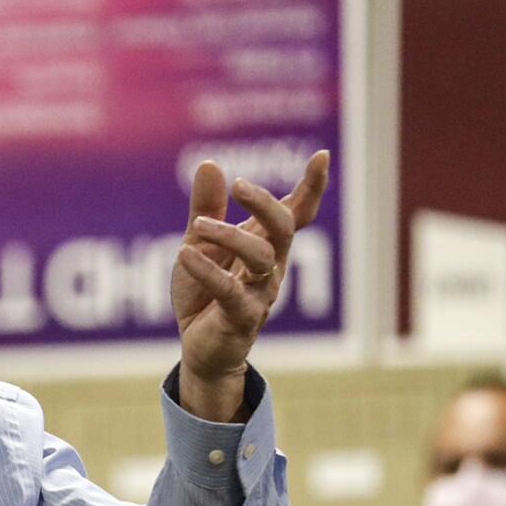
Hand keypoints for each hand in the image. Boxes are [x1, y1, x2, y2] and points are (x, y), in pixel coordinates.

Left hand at [171, 151, 329, 421]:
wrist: (198, 350)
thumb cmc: (204, 295)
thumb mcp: (199, 245)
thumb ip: (206, 209)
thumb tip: (210, 164)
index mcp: (265, 245)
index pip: (296, 213)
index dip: (311, 187)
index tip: (322, 155)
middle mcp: (270, 267)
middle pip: (282, 228)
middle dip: (265, 203)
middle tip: (239, 185)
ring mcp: (259, 293)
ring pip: (261, 257)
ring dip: (229, 235)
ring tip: (196, 228)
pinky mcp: (240, 318)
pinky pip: (229, 290)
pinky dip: (206, 270)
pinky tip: (184, 254)